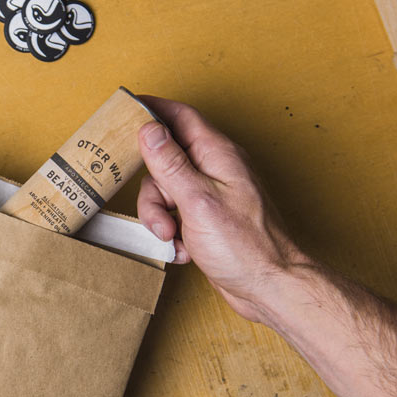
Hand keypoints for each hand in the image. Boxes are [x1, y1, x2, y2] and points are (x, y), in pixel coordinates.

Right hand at [135, 96, 306, 322]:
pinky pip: (174, 215)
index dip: (153, 109)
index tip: (126, 108)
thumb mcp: (198, 201)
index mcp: (218, 155)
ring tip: (173, 238)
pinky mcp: (206, 219)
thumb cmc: (245, 247)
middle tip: (159, 213)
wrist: (270, 288)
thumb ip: (170, 163)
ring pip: (166, 192)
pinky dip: (172, 233)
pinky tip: (184, 248)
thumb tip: (150, 129)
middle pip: (165, 162)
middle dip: (152, 190)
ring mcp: (211, 195)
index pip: (180, 117)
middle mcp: (215, 170)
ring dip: (160, 218)